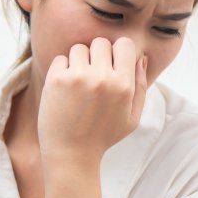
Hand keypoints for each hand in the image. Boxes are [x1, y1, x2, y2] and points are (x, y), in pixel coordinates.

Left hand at [37, 37, 147, 164]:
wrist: (71, 154)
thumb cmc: (102, 136)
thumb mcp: (131, 117)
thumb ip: (139, 86)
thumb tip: (141, 58)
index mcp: (123, 85)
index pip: (124, 44)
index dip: (117, 52)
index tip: (111, 65)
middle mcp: (102, 78)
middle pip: (100, 43)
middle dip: (97, 56)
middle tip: (92, 77)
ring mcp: (78, 77)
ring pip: (79, 48)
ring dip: (78, 62)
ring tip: (77, 84)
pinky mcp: (56, 80)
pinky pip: (60, 59)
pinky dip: (61, 70)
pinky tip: (64, 89)